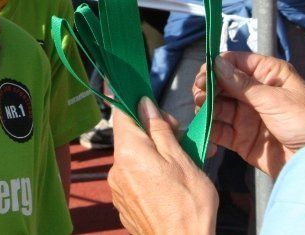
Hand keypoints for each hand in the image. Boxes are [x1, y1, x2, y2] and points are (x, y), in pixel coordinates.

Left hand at [108, 98, 216, 234]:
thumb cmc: (188, 205)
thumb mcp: (181, 159)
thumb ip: (160, 130)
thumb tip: (144, 104)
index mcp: (128, 152)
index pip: (121, 114)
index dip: (133, 102)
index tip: (146, 99)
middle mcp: (116, 168)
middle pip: (129, 136)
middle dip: (151, 131)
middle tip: (178, 136)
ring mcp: (117, 188)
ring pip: (132, 158)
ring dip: (151, 154)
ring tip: (177, 165)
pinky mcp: (123, 203)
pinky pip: (132, 178)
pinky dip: (147, 174)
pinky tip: (167, 184)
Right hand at [192, 52, 304, 179]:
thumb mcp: (275, 99)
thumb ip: (242, 84)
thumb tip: (216, 63)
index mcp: (267, 75)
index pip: (234, 63)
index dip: (216, 67)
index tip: (204, 77)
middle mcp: (254, 93)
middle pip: (220, 84)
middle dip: (207, 88)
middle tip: (199, 96)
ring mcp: (246, 116)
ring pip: (216, 107)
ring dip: (205, 108)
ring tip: (201, 113)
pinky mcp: (241, 138)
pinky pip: (218, 131)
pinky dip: (208, 131)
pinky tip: (203, 131)